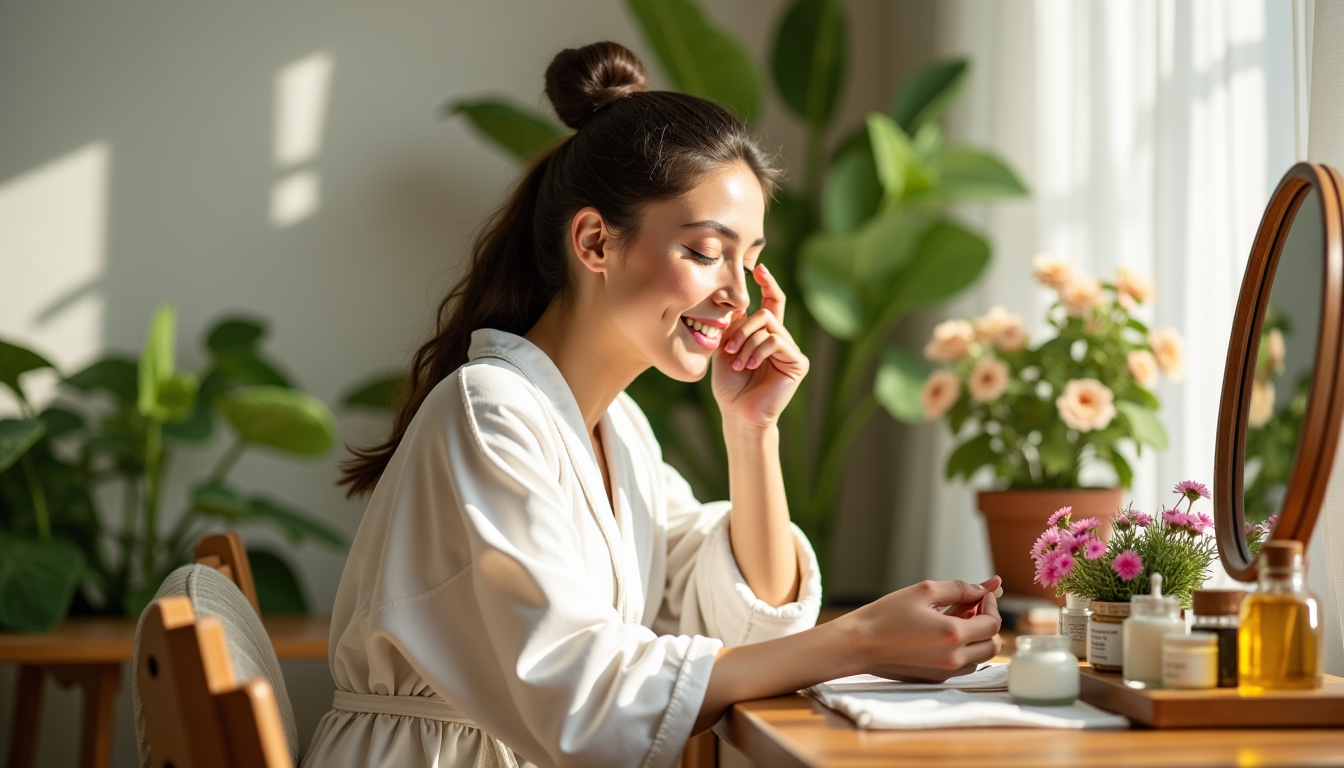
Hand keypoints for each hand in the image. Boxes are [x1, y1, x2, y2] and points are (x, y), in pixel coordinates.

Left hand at [712, 264, 807, 428]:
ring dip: (747, 342)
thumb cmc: (730, 385)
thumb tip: (739, 300)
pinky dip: (759, 351)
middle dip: (742, 327)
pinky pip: (777, 341)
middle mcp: (781, 339)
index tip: (758, 268)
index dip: (767, 283)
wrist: (738, 413)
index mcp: (765, 333)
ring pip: (769, 326)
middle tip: (728, 348)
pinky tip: (750, 365)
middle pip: (766, 312)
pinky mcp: (798, 363)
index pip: (772, 301)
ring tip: (737, 362)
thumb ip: (734, 324)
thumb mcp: (726, 347)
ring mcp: (791, 351)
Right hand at [841, 579, 1002, 681]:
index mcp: (953, 634)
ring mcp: (945, 672)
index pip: (992, 624)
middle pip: (992, 644)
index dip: (991, 605)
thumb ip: (959, 589)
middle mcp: (953, 658)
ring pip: (980, 657)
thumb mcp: (924, 591)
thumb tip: (985, 586)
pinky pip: (963, 666)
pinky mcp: (935, 679)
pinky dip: (964, 650)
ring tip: (957, 618)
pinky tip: (945, 633)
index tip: (983, 593)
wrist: (859, 644)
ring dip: (977, 638)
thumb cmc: (886, 616)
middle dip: (988, 622)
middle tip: (973, 606)